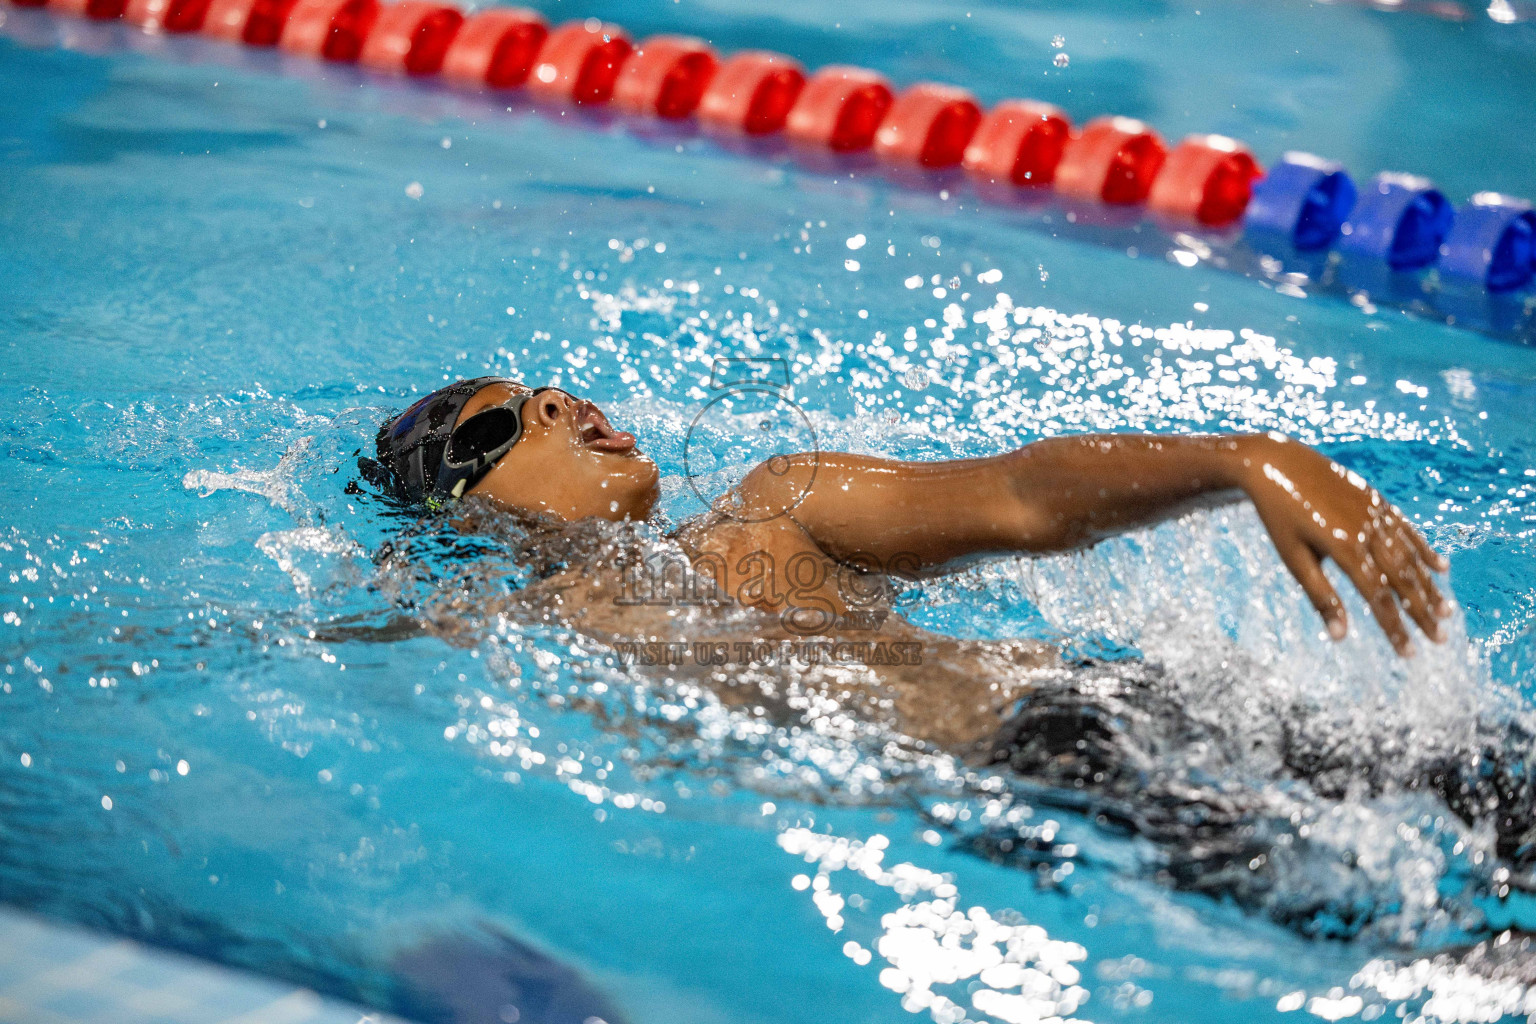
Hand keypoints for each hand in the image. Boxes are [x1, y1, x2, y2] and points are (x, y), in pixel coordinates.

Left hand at [1240, 436, 1449, 655]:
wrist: (1276, 464)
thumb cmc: (1279, 517)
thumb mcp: (1293, 558)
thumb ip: (1320, 595)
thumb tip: (1340, 636)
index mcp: (1344, 548)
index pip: (1378, 597)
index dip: (1395, 628)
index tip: (1408, 653)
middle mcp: (1366, 530)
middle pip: (1402, 580)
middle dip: (1422, 613)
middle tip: (1439, 641)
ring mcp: (1375, 512)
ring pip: (1410, 556)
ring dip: (1429, 586)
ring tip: (1446, 612)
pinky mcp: (1376, 499)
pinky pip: (1407, 528)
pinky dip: (1425, 549)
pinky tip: (1441, 567)